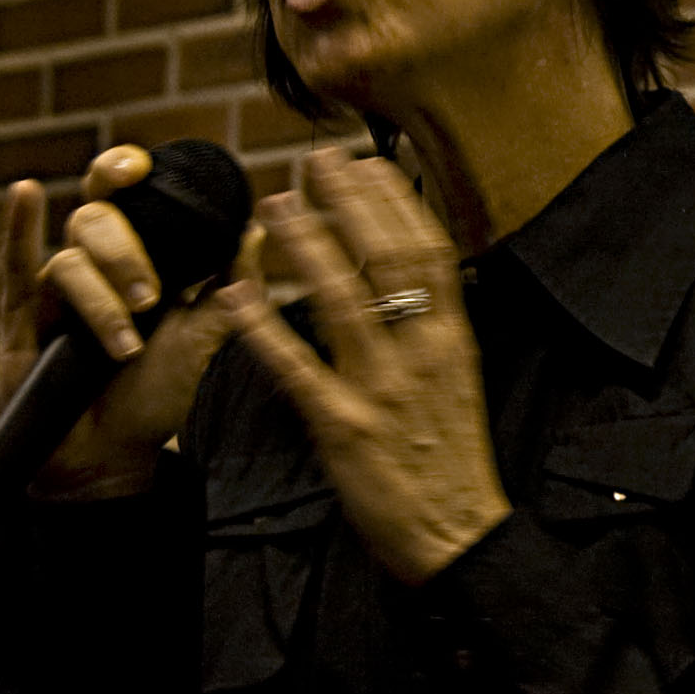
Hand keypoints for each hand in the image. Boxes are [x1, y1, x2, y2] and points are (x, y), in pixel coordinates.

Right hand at [0, 149, 258, 500]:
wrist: (114, 456)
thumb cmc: (155, 397)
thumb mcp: (204, 340)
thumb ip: (229, 287)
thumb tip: (254, 230)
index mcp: (141, 259)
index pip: (133, 199)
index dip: (133, 172)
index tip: (146, 167)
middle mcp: (96, 265)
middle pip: (97, 219)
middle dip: (126, 254)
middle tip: (151, 297)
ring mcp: (57, 290)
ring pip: (69, 261)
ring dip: (101, 301)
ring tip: (125, 346)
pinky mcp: (23, 319)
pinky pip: (15, 267)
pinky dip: (18, 229)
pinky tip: (26, 194)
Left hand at [217, 148, 512, 582]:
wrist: (457, 533)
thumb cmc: (452, 458)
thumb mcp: (459, 380)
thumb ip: (435, 327)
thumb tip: (414, 274)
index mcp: (453, 339)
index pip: (428, 250)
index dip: (395, 200)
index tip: (366, 162)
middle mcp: (421, 352)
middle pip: (386, 258)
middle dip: (349, 201)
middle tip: (316, 160)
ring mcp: (381, 388)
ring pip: (340, 299)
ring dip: (305, 244)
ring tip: (274, 205)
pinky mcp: (343, 425)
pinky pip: (295, 366)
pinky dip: (262, 326)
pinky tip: (235, 293)